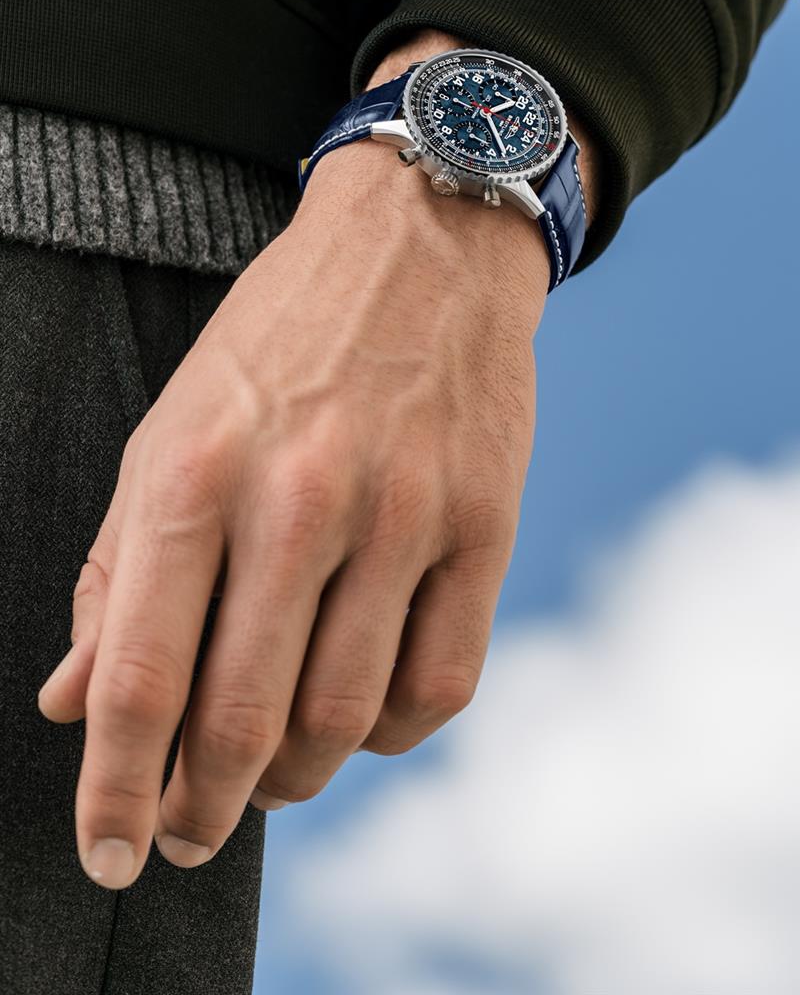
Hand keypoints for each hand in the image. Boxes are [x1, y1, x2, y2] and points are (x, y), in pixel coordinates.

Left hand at [37, 29, 597, 891]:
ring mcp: (405, 513)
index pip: (138, 673)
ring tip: (270, 776)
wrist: (420, 247)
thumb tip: (71, 697)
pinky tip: (357, 716)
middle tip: (189, 832)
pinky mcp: (486, 525)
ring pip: (342, 718)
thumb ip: (115, 569)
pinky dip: (388, 733)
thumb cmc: (281, 341)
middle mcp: (300, 498)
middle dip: (203, 810)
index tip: (111, 854)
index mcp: (196, 472)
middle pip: (242, 719)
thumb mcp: (170, 431)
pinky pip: (439, 684)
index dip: (115, 788)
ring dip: (294, 779)